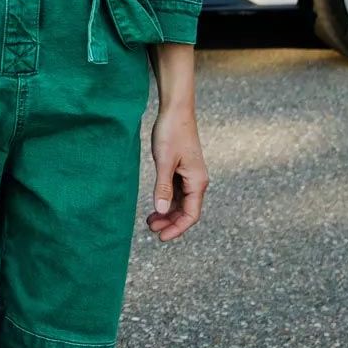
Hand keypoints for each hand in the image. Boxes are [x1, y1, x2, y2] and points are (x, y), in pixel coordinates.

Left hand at [146, 104, 207, 241]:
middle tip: (150, 229)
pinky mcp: (182, 169)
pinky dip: (167, 201)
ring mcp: (190, 176)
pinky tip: (155, 205)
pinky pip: (177, 192)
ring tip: (150, 220)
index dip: (177, 228)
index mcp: (197, 182)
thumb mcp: (164, 161)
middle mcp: (197, 181)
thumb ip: (163, 187)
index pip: (191, 215)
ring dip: (167, 213)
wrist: (176, 110)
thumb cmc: (172, 133)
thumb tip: (161, 210)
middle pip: (186, 211)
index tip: (161, 237)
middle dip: (170, 223)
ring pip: (181, 203)